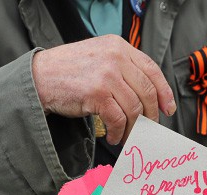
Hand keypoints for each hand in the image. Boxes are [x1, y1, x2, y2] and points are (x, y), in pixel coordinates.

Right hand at [32, 35, 176, 144]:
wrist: (39, 77)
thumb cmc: (68, 71)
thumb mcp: (99, 57)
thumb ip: (122, 68)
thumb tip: (147, 96)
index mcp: (119, 46)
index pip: (152, 69)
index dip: (164, 92)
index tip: (167, 108)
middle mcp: (115, 57)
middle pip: (146, 91)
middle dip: (150, 115)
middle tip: (147, 128)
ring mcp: (107, 75)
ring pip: (134, 108)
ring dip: (133, 128)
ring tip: (125, 136)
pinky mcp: (97, 93)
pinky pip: (118, 118)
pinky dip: (118, 131)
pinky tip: (113, 135)